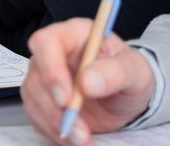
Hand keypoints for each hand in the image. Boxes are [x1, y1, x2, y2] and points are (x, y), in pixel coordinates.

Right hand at [22, 19, 155, 144]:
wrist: (128, 97)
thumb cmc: (131, 75)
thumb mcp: (136, 71)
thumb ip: (116, 72)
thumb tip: (87, 81)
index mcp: (74, 34)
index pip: (46, 43)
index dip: (51, 70)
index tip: (66, 99)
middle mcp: (53, 53)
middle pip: (36, 76)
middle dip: (54, 108)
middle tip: (80, 130)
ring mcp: (45, 77)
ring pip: (33, 100)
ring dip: (55, 124)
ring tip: (83, 139)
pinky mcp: (43, 100)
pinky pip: (37, 117)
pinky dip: (54, 132)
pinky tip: (76, 139)